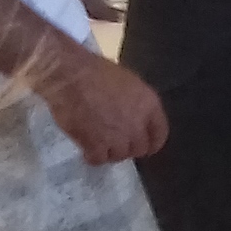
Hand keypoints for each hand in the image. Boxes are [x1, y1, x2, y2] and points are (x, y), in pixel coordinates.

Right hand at [28, 44, 166, 163]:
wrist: (70, 77)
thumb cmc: (96, 71)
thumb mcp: (128, 82)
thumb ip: (136, 103)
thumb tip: (133, 117)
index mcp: (149, 104)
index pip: (159, 133)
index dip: (152, 142)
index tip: (146, 147)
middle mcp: (137, 124)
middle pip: (139, 148)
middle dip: (128, 148)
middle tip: (115, 143)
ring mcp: (117, 137)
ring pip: (119, 156)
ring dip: (110, 153)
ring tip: (99, 145)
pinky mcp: (96, 145)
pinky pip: (98, 159)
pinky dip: (92, 156)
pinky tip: (87, 150)